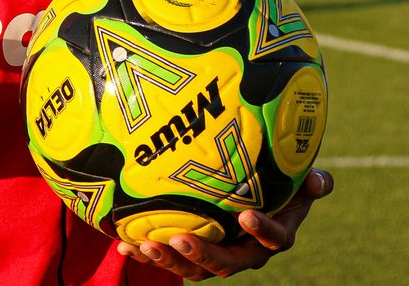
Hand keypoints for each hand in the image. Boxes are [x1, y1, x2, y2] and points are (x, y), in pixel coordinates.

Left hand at [117, 169, 333, 279]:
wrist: (249, 198)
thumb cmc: (274, 182)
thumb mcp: (294, 179)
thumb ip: (310, 181)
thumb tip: (322, 180)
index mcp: (273, 235)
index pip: (274, 240)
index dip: (263, 231)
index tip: (246, 215)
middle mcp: (245, 252)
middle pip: (227, 263)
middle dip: (203, 254)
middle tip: (179, 239)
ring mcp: (217, 255)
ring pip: (195, 267)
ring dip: (169, 259)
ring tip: (144, 246)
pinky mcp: (192, 251)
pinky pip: (171, 256)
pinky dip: (147, 250)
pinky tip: (124, 243)